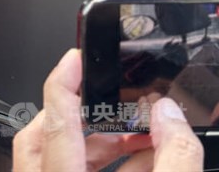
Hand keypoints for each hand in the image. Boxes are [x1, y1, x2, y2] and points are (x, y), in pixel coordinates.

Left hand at [12, 49, 202, 171]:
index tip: (74, 57)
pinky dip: (100, 162)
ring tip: (142, 133)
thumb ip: (174, 161)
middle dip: (78, 111)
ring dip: (98, 140)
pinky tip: (140, 159)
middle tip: (109, 95)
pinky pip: (67, 171)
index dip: (63, 85)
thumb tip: (169, 116)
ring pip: (56, 155)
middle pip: (43, 136)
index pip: (57, 126)